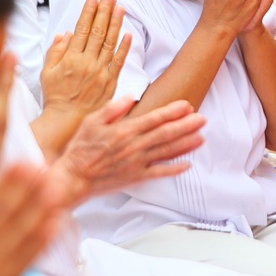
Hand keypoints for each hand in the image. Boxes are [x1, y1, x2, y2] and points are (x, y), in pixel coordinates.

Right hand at [40, 0, 129, 117]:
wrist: (67, 120)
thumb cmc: (56, 96)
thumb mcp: (47, 72)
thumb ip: (55, 52)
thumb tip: (65, 34)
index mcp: (71, 59)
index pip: (82, 29)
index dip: (88, 12)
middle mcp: (87, 63)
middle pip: (97, 32)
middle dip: (104, 11)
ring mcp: (100, 72)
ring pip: (109, 43)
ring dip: (116, 23)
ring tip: (120, 7)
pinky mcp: (110, 82)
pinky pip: (118, 62)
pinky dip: (124, 48)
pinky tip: (128, 34)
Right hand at [52, 98, 205, 202]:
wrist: (73, 178)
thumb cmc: (80, 149)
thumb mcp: (91, 121)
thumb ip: (112, 109)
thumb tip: (129, 97)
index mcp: (125, 131)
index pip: (155, 118)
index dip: (173, 112)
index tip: (187, 106)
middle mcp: (135, 146)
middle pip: (166, 134)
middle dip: (186, 125)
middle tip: (202, 119)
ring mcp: (137, 163)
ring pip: (167, 152)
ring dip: (186, 144)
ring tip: (201, 138)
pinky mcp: (136, 178)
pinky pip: (159, 173)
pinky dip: (174, 169)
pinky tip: (187, 164)